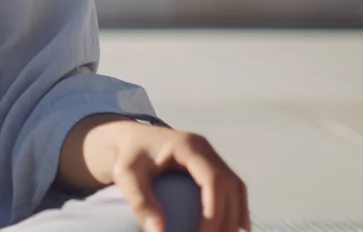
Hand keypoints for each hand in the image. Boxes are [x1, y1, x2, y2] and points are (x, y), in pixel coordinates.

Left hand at [98, 122, 248, 231]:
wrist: (129, 139)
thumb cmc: (127, 157)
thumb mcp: (126, 176)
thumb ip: (141, 202)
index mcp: (186, 145)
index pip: (212, 179)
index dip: (214, 210)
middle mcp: (203, 147)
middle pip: (229, 184)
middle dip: (227, 217)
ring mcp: (209, 154)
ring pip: (235, 186)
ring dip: (235, 214)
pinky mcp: (210, 164)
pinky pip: (231, 186)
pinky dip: (236, 207)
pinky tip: (236, 228)